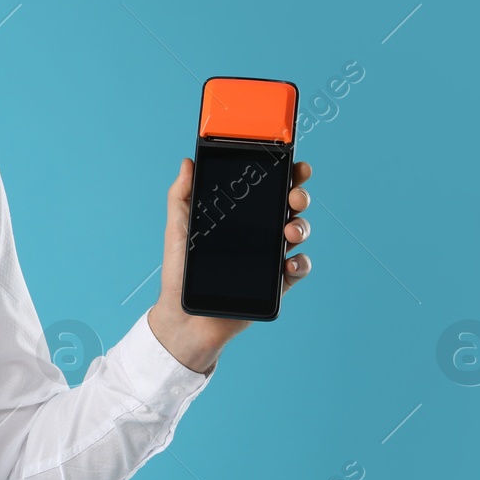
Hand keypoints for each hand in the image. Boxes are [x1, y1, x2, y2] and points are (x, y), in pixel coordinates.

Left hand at [146, 158, 313, 374]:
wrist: (185, 315)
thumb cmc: (179, 271)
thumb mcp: (178, 229)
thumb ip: (181, 195)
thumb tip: (188, 163)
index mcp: (239, 217)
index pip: (266, 190)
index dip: (284, 175)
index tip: (294, 165)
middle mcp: (258, 233)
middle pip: (288, 207)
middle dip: (299, 196)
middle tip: (294, 196)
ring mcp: (269, 257)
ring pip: (297, 233)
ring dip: (301, 227)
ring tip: (289, 231)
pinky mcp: (275, 283)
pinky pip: (297, 268)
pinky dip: (299, 263)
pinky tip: (288, 263)